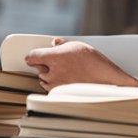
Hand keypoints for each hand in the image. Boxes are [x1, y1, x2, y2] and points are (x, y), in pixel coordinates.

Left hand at [23, 38, 137, 90]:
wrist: (106, 81)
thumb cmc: (95, 63)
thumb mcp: (78, 46)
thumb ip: (62, 44)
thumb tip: (55, 43)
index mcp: (55, 58)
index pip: (31, 57)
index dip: (33, 55)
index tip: (36, 55)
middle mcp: (53, 72)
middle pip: (38, 69)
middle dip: (44, 65)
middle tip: (56, 62)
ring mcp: (56, 85)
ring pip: (44, 80)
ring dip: (49, 76)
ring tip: (64, 71)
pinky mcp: (61, 95)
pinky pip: (51, 89)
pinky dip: (55, 85)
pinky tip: (66, 80)